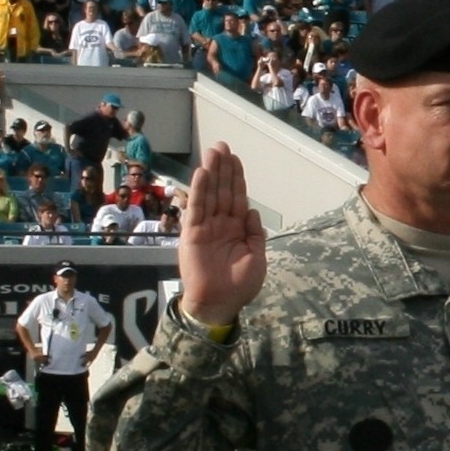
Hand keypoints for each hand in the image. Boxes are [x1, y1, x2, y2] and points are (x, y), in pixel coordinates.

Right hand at [176, 143, 267, 322]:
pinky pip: (196, 209)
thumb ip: (255, 234)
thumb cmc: (239, 286)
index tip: (234, 158)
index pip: (236, 197)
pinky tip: (201, 174)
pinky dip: (198, 191)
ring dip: (211, 173)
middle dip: (223, 168)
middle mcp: (220, 223)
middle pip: (222, 190)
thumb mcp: (257, 258)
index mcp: (236, 228)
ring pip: (209, 195)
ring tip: (212, 152)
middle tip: (221, 146)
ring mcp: (206, 227)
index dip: (236, 178)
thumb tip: (251, 211)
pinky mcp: (192, 234)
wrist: (219, 304)